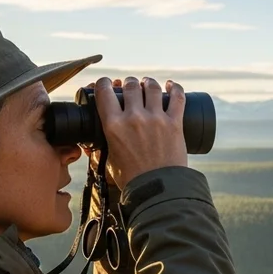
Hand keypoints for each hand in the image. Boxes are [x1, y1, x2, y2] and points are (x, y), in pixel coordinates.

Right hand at [86, 76, 187, 190]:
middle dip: (129, 83)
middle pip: (130, 86)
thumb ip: (104, 147)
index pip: (104, 91)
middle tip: (130, 87)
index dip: (104, 83)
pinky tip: (172, 86)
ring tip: (148, 84)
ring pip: (152, 88)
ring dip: (148, 83)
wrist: (157, 190)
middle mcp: (134, 117)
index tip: (107, 84)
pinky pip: (178, 98)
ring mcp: (156, 119)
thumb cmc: (131, 180)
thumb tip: (94, 143)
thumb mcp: (109, 161)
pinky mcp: (175, 123)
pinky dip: (176, 88)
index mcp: (113, 125)